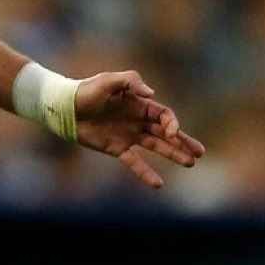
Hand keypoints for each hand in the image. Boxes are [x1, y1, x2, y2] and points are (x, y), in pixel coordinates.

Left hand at [75, 70, 204, 188]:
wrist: (64, 108)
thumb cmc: (86, 91)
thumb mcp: (108, 80)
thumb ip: (130, 82)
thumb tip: (152, 94)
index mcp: (138, 103)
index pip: (163, 114)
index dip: (172, 123)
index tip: (173, 132)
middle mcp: (137, 120)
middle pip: (166, 132)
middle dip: (183, 141)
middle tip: (200, 153)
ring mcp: (128, 135)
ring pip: (156, 146)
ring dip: (173, 154)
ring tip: (190, 163)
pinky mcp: (116, 148)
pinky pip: (135, 162)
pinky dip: (146, 172)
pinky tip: (159, 184)